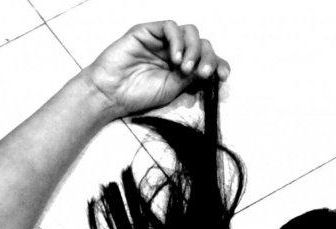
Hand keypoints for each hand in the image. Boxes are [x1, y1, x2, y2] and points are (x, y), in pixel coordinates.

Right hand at [83, 20, 230, 118]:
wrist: (111, 94)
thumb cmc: (137, 94)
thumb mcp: (173, 89)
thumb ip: (191, 77)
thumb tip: (211, 69)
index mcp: (182, 67)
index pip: (207, 59)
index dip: (218, 64)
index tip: (223, 76)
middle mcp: (174, 51)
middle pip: (202, 44)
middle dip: (207, 57)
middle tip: (202, 73)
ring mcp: (161, 41)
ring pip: (189, 32)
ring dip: (194, 49)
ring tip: (186, 68)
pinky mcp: (148, 31)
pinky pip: (170, 26)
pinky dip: (177, 40)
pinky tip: (175, 58)